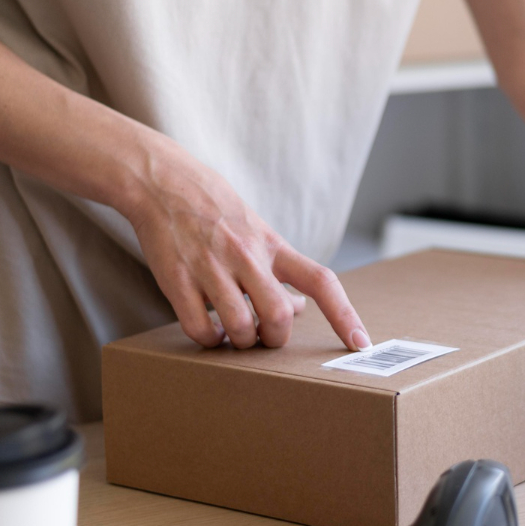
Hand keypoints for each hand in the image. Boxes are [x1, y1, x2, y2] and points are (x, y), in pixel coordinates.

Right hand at [119, 139, 370, 350]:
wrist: (163, 182)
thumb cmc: (216, 210)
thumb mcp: (258, 231)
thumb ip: (280, 269)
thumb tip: (299, 307)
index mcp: (272, 245)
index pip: (321, 280)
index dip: (344, 314)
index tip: (360, 342)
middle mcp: (247, 256)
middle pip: (277, 315)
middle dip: (275, 338)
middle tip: (264, 336)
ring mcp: (211, 268)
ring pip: (240, 327)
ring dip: (241, 342)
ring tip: (235, 336)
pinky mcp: (178, 280)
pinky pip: (200, 329)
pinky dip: (210, 341)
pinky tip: (211, 332)